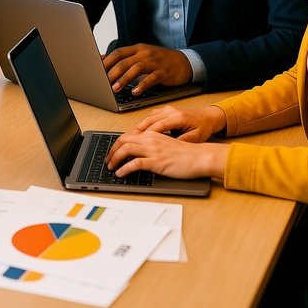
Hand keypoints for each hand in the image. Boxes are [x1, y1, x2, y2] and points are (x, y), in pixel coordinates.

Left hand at [102, 43, 192, 94]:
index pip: (118, 52)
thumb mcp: (142, 55)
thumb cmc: (160, 60)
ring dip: (124, 79)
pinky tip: (135, 92)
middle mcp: (144, 53)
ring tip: (115, 89)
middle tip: (103, 83)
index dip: (106, 61)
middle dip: (112, 73)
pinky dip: (142, 85)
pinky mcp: (164, 72)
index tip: (96, 71)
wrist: (184, 62)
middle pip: (124, 61)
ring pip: (136, 69)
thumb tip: (104, 60)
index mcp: (137, 48)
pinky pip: (151, 78)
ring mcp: (154, 62)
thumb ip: (125, 58)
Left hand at [105, 129, 229, 179]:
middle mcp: (150, 139)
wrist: (199, 157)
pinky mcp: (156, 162)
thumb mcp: (166, 144)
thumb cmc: (185, 153)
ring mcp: (153, 150)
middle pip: (123, 140)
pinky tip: (121, 173)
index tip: (112, 151)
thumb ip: (152, 144)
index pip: (128, 135)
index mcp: (152, 134)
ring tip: (111, 167)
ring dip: (115, 158)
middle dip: (112, 150)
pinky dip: (124, 168)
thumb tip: (140, 152)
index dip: (117, 143)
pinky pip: (135, 163)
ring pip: (126, 149)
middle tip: (108, 160)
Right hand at [133, 104, 227, 142]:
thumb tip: (171, 148)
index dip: (146, 135)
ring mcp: (166, 109)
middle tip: (126, 142)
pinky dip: (143, 125)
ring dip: (138, 129)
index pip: (158, 126)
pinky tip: (138, 133)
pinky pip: (150, 117)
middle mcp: (170, 111)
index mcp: (177, 117)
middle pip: (149, 121)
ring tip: (128, 139)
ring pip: (148, 118)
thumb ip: (183, 141)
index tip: (137, 143)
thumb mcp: (197, 137)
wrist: (208, 116)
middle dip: (136, 132)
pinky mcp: (165, 110)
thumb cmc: (203, 126)